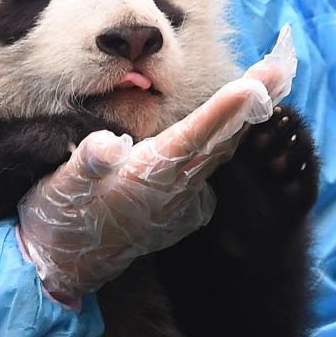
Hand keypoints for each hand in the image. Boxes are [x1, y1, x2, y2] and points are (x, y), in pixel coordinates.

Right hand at [17, 26, 296, 301]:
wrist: (63, 264)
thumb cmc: (61, 215)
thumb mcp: (63, 183)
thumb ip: (88, 161)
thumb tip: (109, 143)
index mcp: (147, 178)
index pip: (193, 137)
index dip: (223, 111)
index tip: (252, 88)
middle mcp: (173, 193)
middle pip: (219, 144)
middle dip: (246, 107)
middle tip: (274, 72)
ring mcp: (181, 206)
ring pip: (218, 159)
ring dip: (240, 125)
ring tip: (260, 92)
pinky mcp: (180, 212)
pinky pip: (209, 175)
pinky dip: (222, 147)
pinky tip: (228, 132)